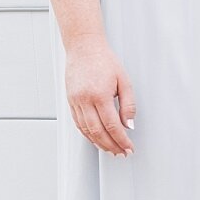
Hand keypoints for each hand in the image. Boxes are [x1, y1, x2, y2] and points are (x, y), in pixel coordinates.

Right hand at [63, 34, 134, 154]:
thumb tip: (129, 126)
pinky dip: (87, 135)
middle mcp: (84, 99)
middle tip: (122, 153)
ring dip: (99, 144)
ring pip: (86, 130)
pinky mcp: (70, 100)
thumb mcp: (124, 81)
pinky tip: (97, 140)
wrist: (84, 47)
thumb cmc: (104, 60)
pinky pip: (78, 123)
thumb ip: (128, 106)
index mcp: (99, 95)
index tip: (129, 148)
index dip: (121, 141)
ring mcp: (75, 100)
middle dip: (111, 146)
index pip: (112, 126)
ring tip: (111, 150)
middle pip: (98, 132)